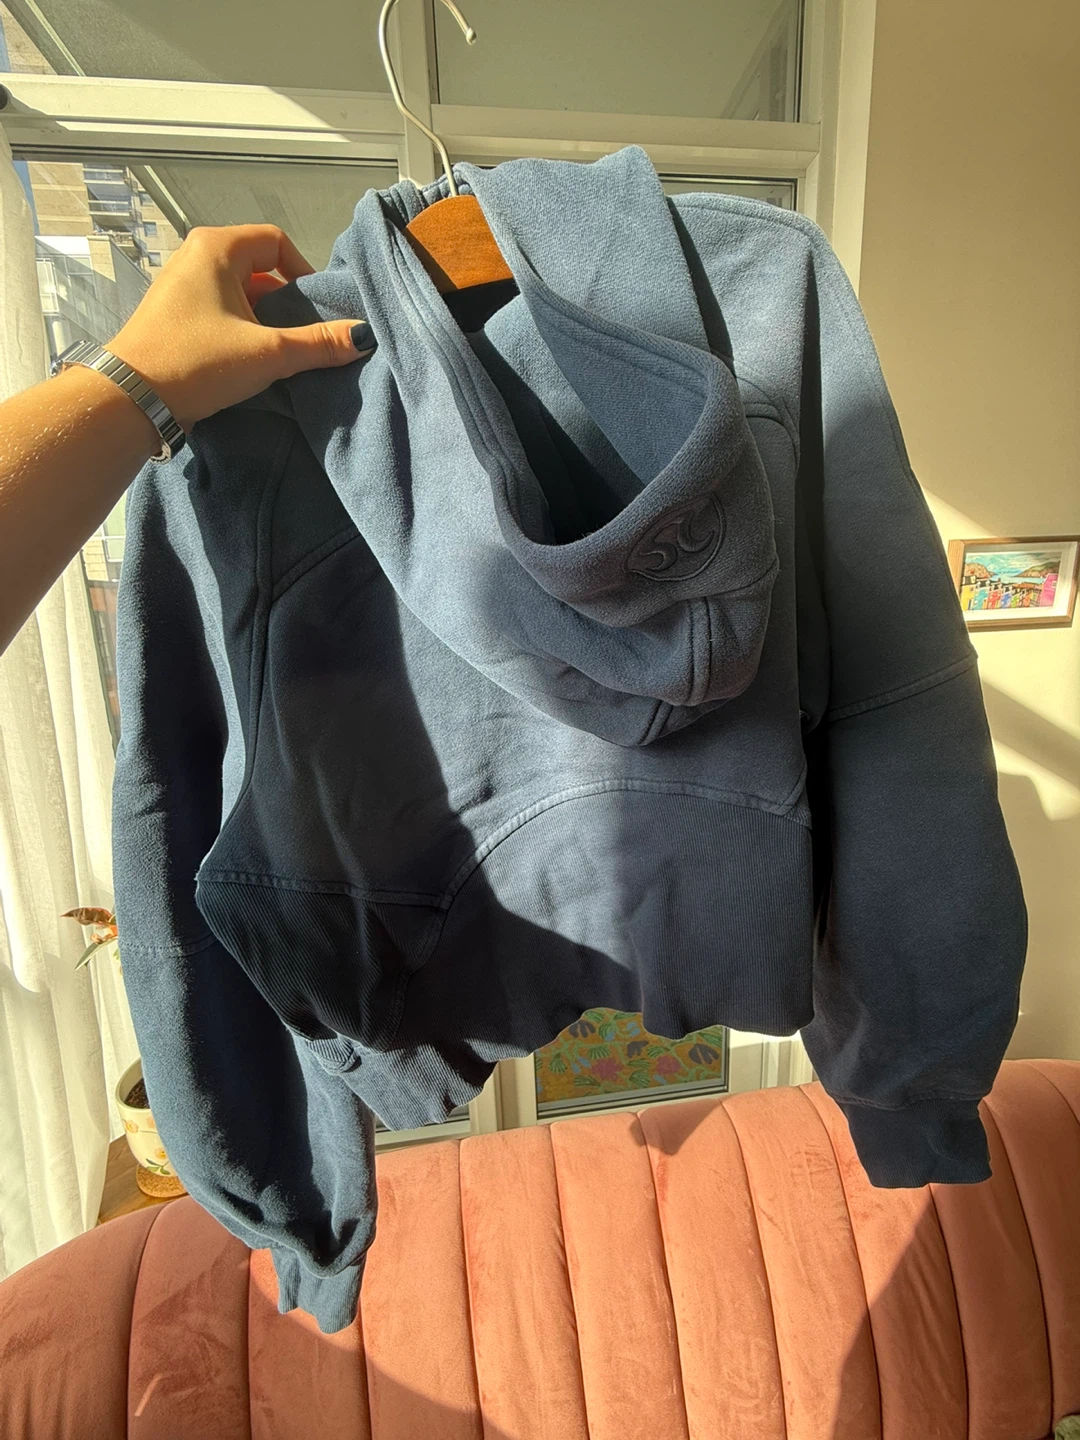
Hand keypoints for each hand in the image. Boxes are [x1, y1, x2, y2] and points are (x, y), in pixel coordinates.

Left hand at [105, 224, 372, 433]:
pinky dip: (240, 328)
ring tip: (279, 352)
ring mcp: (180, 284)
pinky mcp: (172, 314)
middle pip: (259, 267)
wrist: (131, 399)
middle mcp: (196, 255)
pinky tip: (248, 359)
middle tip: (304, 336)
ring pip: (239, 292)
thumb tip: (365, 337)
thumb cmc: (200, 362)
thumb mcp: (267, 353)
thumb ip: (319, 344)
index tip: (316, 310)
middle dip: (286, 300)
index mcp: (218, 247)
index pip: (276, 242)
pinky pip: (219, 309)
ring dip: (263, 319)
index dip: (304, 273)